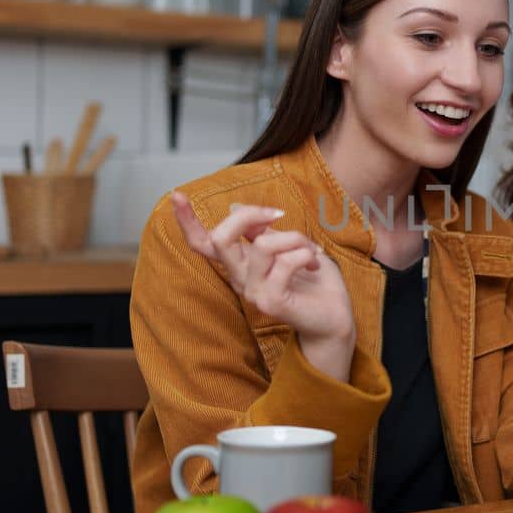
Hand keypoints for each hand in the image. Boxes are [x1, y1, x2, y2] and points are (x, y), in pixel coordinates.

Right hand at [172, 193, 356, 377]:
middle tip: (278, 214)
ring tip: (312, 250)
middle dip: (248, 215)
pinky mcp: (271, 303)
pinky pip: (285, 262)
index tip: (177, 194)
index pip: (203, 244)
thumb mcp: (287, 246)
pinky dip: (306, 254)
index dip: (187, 220)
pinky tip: (315, 263)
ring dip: (295, 238)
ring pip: (262, 245)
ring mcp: (253, 293)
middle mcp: (240, 279)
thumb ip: (262, 232)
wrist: (335, 317)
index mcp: (240, 265)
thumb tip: (233, 207)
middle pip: (220, 238)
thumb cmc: (313, 281)